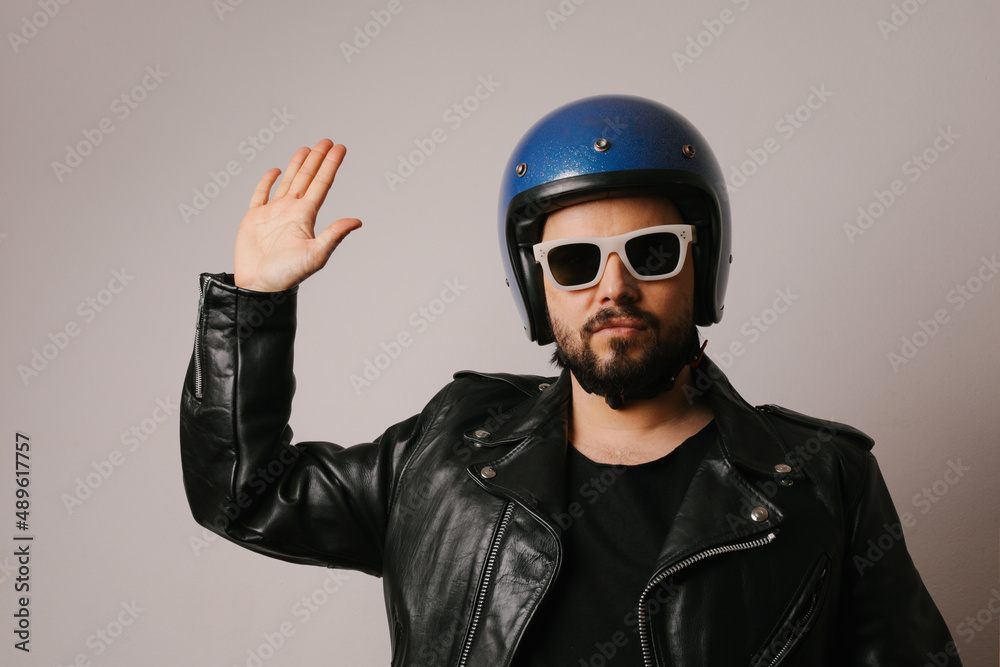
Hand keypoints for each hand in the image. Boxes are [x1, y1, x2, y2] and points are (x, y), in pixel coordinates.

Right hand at [234, 139, 361, 291]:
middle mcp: (291, 211)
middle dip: (317, 159)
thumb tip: (357, 221)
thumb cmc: (287, 275)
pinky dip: (267, 181)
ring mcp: (272, 214)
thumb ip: (334, 235)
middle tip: (327, 140)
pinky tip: (275, 171)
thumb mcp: (315, 255)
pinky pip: (260, 195)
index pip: (321, 184)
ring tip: (306, 149)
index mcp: (305, 216)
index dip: (330, 165)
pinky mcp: (253, 219)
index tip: (340, 148)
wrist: (259, 286)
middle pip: (307, 178)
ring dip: (297, 165)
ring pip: (287, 182)